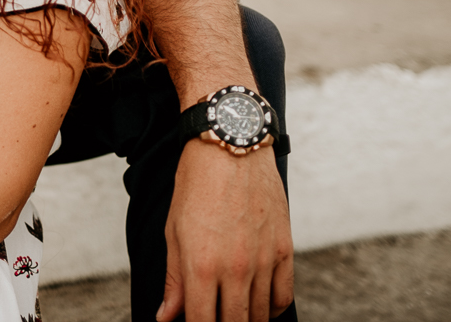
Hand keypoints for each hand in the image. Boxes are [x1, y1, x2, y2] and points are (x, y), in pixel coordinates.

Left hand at [158, 142, 293, 321]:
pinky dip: (271, 310)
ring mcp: (263, 261)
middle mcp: (235, 269)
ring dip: (246, 320)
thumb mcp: (173, 231)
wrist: (230, 146)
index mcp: (200, 265)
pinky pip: (283, 297)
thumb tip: (166, 317)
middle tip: (214, 318)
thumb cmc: (195, 184)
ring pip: (259, 316)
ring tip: (232, 314)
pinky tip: (258, 308)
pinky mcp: (284, 250)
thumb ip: (174, 280)